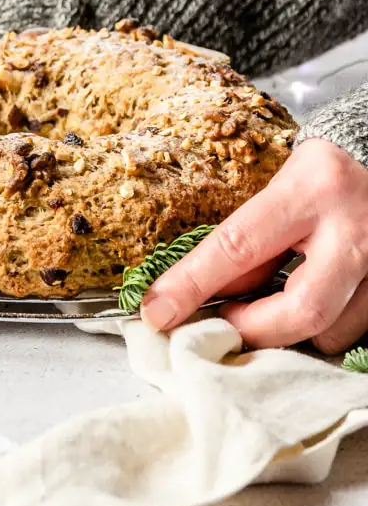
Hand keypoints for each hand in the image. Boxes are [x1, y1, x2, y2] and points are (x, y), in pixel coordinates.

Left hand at [141, 138, 367, 352]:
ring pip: (331, 329)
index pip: (239, 245)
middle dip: (252, 328)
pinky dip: (321, 328)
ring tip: (271, 304)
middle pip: (301, 308)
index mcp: (311, 190)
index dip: (193, 283)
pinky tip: (306, 302)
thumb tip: (208, 292)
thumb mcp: (280, 187)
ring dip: (289, 330)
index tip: (157, 310)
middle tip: (227, 320)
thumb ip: (249, 238)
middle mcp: (353, 230)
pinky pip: (354, 331)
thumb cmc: (324, 173)